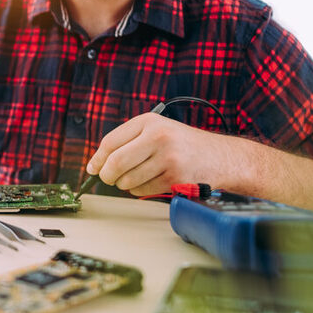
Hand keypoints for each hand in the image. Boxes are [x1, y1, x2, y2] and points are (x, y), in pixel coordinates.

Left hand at [86, 113, 237, 195]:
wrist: (220, 156)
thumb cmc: (182, 144)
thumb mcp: (156, 130)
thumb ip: (126, 142)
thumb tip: (96, 165)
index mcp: (149, 122)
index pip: (110, 142)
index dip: (97, 159)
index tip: (92, 168)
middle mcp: (158, 137)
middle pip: (116, 163)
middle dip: (107, 176)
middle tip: (109, 179)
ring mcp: (168, 158)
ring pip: (128, 180)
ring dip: (126, 184)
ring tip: (139, 176)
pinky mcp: (175, 178)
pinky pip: (143, 190)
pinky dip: (141, 190)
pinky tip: (153, 181)